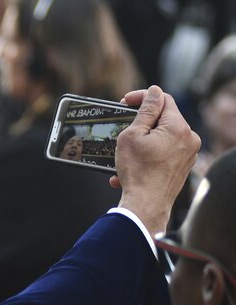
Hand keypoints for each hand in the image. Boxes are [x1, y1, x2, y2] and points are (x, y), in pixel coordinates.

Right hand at [112, 86, 200, 235]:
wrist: (146, 205)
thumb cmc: (137, 171)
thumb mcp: (132, 135)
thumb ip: (145, 111)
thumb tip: (154, 92)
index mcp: (178, 127)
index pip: (162, 99)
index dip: (142, 97)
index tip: (125, 102)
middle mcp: (189, 138)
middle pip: (163, 118)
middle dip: (141, 122)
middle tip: (122, 128)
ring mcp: (188, 154)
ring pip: (162, 137)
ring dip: (142, 141)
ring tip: (124, 153)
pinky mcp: (183, 166)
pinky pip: (164, 153)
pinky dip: (147, 156)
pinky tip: (131, 167)